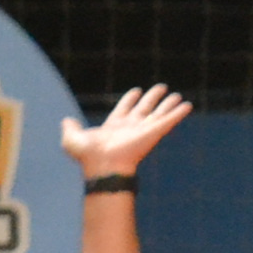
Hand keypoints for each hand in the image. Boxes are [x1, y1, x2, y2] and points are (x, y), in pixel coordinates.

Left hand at [62, 85, 190, 181]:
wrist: (104, 165)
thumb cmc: (89, 155)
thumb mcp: (73, 140)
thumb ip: (70, 129)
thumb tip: (65, 121)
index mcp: (114, 126)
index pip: (124, 108)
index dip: (130, 99)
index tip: (136, 91)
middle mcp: (130, 126)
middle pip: (144, 108)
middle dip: (152, 98)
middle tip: (161, 88)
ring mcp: (144, 129)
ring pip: (159, 113)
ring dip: (168, 104)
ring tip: (177, 96)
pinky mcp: (155, 132)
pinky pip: (170, 120)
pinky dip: (179, 112)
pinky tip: (187, 105)